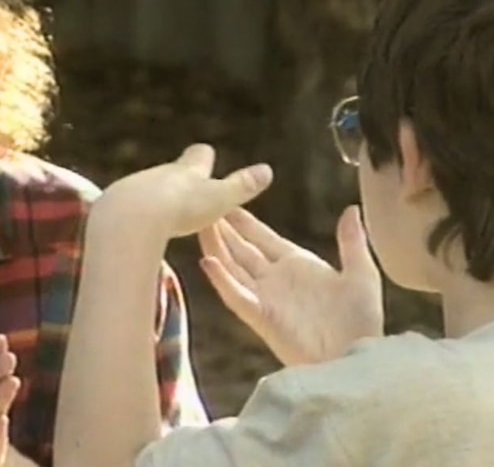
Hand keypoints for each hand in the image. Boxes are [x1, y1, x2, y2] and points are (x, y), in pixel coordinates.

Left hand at [94, 144, 272, 238]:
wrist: (130, 216)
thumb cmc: (179, 208)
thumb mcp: (218, 199)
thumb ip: (241, 187)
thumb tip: (268, 171)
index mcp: (187, 171)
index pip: (199, 157)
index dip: (204, 157)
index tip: (206, 153)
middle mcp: (159, 174)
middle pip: (171, 171)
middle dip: (178, 176)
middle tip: (183, 178)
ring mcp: (134, 187)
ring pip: (147, 188)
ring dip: (154, 196)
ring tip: (158, 207)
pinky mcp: (114, 205)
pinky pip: (126, 207)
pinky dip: (134, 214)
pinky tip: (133, 225)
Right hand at [199, 205, 383, 365]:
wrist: (356, 359)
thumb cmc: (361, 321)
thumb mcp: (361, 274)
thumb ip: (352, 242)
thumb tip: (352, 209)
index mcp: (296, 265)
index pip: (262, 237)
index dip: (244, 222)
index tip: (227, 202)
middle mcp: (274, 279)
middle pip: (240, 249)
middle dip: (222, 230)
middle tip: (203, 207)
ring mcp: (264, 297)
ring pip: (231, 267)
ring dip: (216, 247)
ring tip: (200, 225)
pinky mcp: (260, 316)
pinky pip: (236, 295)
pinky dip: (221, 279)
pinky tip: (208, 262)